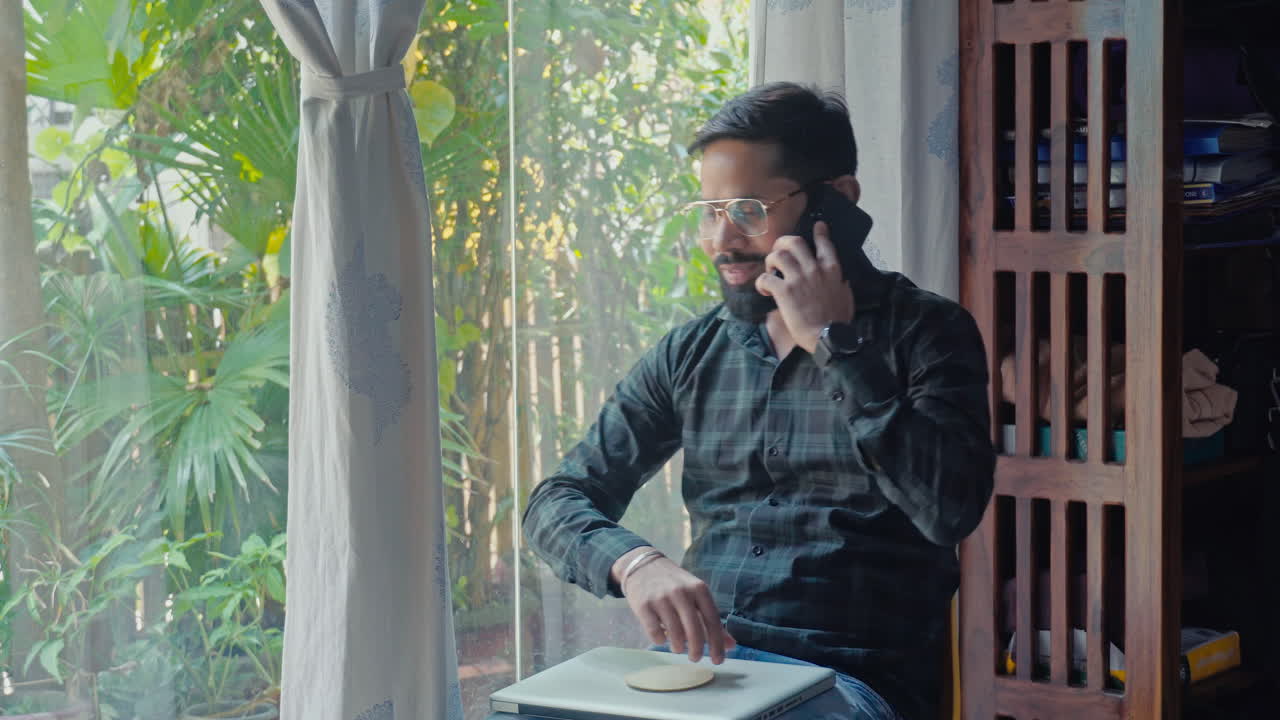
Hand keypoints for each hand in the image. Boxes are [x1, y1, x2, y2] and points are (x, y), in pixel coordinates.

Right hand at [611, 547, 735, 663]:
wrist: (642, 565)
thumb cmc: (674, 584)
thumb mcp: (695, 594)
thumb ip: (711, 619)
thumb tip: (730, 646)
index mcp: (698, 589)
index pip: (712, 620)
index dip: (717, 644)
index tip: (718, 660)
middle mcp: (681, 592)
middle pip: (694, 630)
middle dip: (697, 650)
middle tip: (695, 658)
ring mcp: (661, 598)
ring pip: (675, 634)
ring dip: (678, 647)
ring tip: (678, 648)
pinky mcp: (643, 605)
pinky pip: (655, 632)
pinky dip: (660, 640)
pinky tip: (662, 637)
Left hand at [754, 221, 854, 353]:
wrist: (828, 337)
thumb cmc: (838, 320)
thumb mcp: (846, 295)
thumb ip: (841, 282)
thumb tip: (840, 278)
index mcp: (831, 269)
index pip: (824, 243)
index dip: (819, 232)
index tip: (817, 226)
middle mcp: (814, 269)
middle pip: (794, 242)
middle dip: (782, 243)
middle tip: (778, 252)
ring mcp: (798, 279)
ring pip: (777, 255)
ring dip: (770, 262)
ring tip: (770, 272)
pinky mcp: (784, 292)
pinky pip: (765, 278)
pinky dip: (761, 282)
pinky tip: (764, 290)